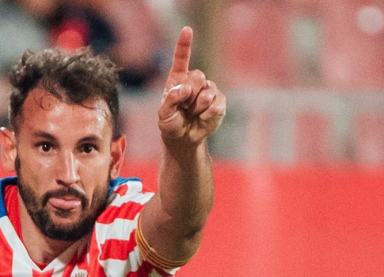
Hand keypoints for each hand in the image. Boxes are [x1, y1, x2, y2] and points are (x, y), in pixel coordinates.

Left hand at [158, 27, 225, 147]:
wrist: (183, 139)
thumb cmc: (171, 124)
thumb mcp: (163, 114)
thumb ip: (171, 99)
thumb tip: (184, 88)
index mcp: (178, 79)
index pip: (181, 58)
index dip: (184, 44)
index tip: (187, 30)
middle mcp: (194, 81)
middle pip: (197, 75)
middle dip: (189, 94)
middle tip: (184, 106)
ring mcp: (208, 90)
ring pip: (207, 91)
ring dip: (197, 106)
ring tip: (191, 113)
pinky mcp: (219, 101)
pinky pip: (217, 103)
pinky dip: (208, 113)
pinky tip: (202, 118)